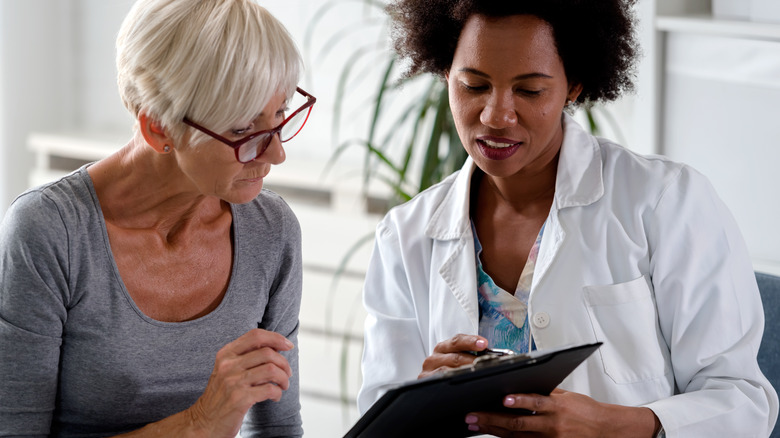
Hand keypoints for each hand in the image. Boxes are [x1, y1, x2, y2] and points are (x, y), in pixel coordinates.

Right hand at [186, 328, 294, 437]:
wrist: (204, 422)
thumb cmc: (221, 395)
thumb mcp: (227, 370)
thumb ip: (246, 357)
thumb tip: (275, 347)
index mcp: (226, 354)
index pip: (255, 335)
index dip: (275, 338)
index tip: (288, 345)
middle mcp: (228, 365)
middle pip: (267, 352)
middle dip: (284, 363)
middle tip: (287, 373)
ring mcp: (233, 382)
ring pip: (271, 370)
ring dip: (283, 378)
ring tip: (283, 385)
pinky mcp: (240, 399)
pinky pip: (270, 389)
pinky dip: (278, 393)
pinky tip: (275, 397)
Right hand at [418, 334, 487, 378]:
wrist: (433, 391)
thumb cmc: (449, 373)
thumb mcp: (457, 362)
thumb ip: (469, 356)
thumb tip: (488, 354)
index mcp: (443, 348)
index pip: (458, 340)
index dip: (471, 341)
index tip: (484, 344)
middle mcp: (434, 357)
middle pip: (455, 356)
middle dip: (472, 359)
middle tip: (486, 363)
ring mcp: (429, 370)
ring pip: (448, 369)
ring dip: (464, 371)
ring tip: (478, 374)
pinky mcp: (425, 382)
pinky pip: (440, 380)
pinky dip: (452, 380)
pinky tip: (462, 383)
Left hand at [465, 388, 659, 437]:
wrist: (606, 430)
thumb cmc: (587, 412)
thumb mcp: (567, 396)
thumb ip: (544, 391)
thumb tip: (522, 383)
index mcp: (556, 407)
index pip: (534, 402)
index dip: (518, 401)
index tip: (502, 399)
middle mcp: (551, 425)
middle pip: (518, 423)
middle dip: (493, 419)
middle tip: (473, 415)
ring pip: (516, 436)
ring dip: (494, 430)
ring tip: (475, 425)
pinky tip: (494, 436)